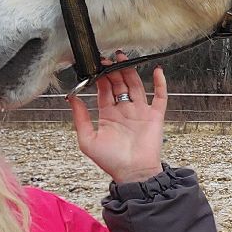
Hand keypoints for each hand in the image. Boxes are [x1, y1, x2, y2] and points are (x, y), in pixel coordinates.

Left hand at [69, 56, 167, 183]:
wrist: (134, 174)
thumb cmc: (111, 161)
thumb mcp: (88, 140)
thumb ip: (80, 118)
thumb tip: (71, 98)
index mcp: (108, 115)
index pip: (104, 90)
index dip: (100, 77)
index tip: (95, 65)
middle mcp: (124, 111)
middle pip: (119, 84)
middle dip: (113, 70)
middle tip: (108, 57)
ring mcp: (140, 112)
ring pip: (135, 85)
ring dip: (130, 71)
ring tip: (123, 57)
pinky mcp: (155, 116)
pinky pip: (159, 96)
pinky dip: (160, 83)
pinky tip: (157, 70)